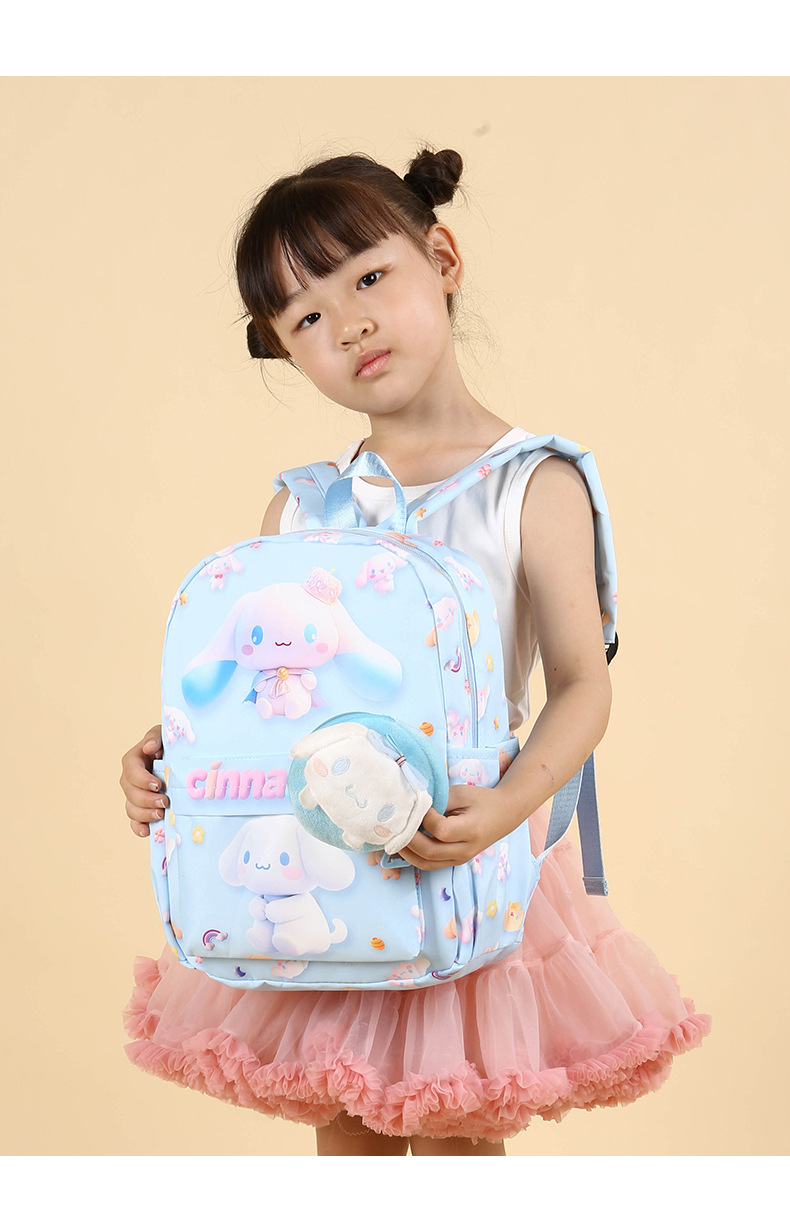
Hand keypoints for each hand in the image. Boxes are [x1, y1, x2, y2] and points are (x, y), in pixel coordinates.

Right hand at [120, 724, 167, 837]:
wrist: (181, 759)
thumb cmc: (171, 744)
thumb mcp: (163, 734)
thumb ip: (155, 738)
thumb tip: (150, 747)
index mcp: (134, 759)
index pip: (131, 769)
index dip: (142, 779)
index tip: (158, 785)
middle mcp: (131, 779)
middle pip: (130, 792)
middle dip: (146, 799)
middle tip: (165, 802)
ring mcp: (135, 795)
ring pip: (131, 807)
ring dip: (144, 814)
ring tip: (161, 815)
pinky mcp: (142, 808)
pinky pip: (134, 821)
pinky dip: (139, 827)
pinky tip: (147, 831)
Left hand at [398, 785, 519, 870]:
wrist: (505, 814)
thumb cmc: (482, 800)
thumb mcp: (461, 793)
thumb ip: (438, 800)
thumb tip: (412, 807)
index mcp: (472, 830)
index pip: (441, 830)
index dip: (425, 818)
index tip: (419, 804)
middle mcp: (466, 850)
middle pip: (430, 852)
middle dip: (408, 839)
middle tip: (394, 825)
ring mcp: (461, 859)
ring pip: (427, 864)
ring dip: (407, 852)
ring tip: (393, 837)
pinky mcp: (455, 861)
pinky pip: (430, 864)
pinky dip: (414, 856)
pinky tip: (404, 844)